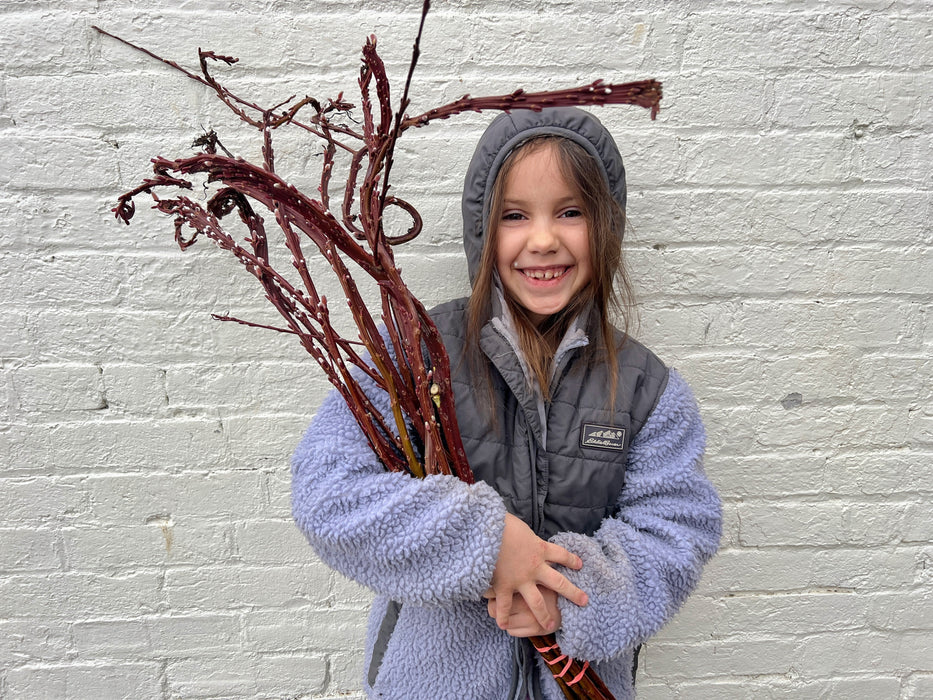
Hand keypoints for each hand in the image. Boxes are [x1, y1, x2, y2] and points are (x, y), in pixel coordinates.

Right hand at [486, 513, 587, 632]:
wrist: (488, 531)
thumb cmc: (504, 523)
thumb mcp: (521, 527)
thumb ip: (526, 536)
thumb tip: (522, 535)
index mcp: (540, 548)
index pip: (561, 555)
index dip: (571, 560)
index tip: (580, 564)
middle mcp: (535, 567)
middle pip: (558, 582)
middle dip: (572, 592)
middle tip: (584, 601)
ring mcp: (520, 579)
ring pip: (537, 601)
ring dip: (544, 614)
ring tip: (550, 626)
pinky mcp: (504, 585)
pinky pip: (506, 605)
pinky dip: (503, 615)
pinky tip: (503, 626)